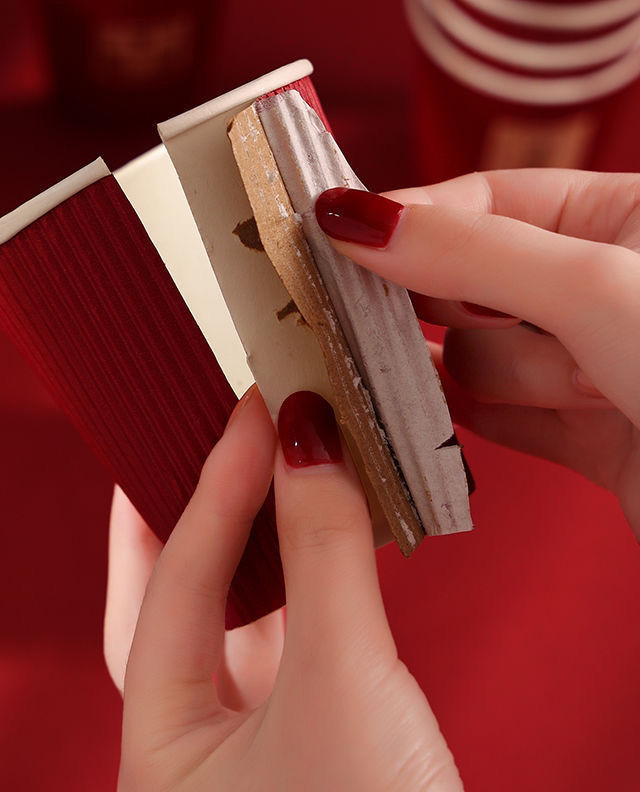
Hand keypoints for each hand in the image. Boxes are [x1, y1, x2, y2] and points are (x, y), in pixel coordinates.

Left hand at [104, 386, 466, 791]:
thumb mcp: (342, 683)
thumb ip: (323, 554)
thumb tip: (309, 437)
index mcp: (158, 741)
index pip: (176, 575)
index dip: (214, 482)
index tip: (253, 407)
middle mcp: (190, 738)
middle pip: (168, 594)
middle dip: (181, 508)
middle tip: (197, 430)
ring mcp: (249, 741)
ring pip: (231, 613)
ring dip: (248, 536)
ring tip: (260, 466)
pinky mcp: (307, 740)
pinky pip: (285, 635)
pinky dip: (297, 577)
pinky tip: (313, 538)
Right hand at [316, 169, 639, 536]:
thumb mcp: (598, 287)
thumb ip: (472, 251)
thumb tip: (360, 219)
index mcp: (625, 221)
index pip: (486, 200)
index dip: (409, 217)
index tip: (332, 233)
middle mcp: (605, 292)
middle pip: (470, 284)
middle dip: (425, 305)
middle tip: (345, 312)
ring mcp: (592, 368)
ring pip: (477, 361)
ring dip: (478, 379)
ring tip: (505, 388)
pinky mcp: (584, 438)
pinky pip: (494, 424)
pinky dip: (463, 432)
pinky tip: (438, 433)